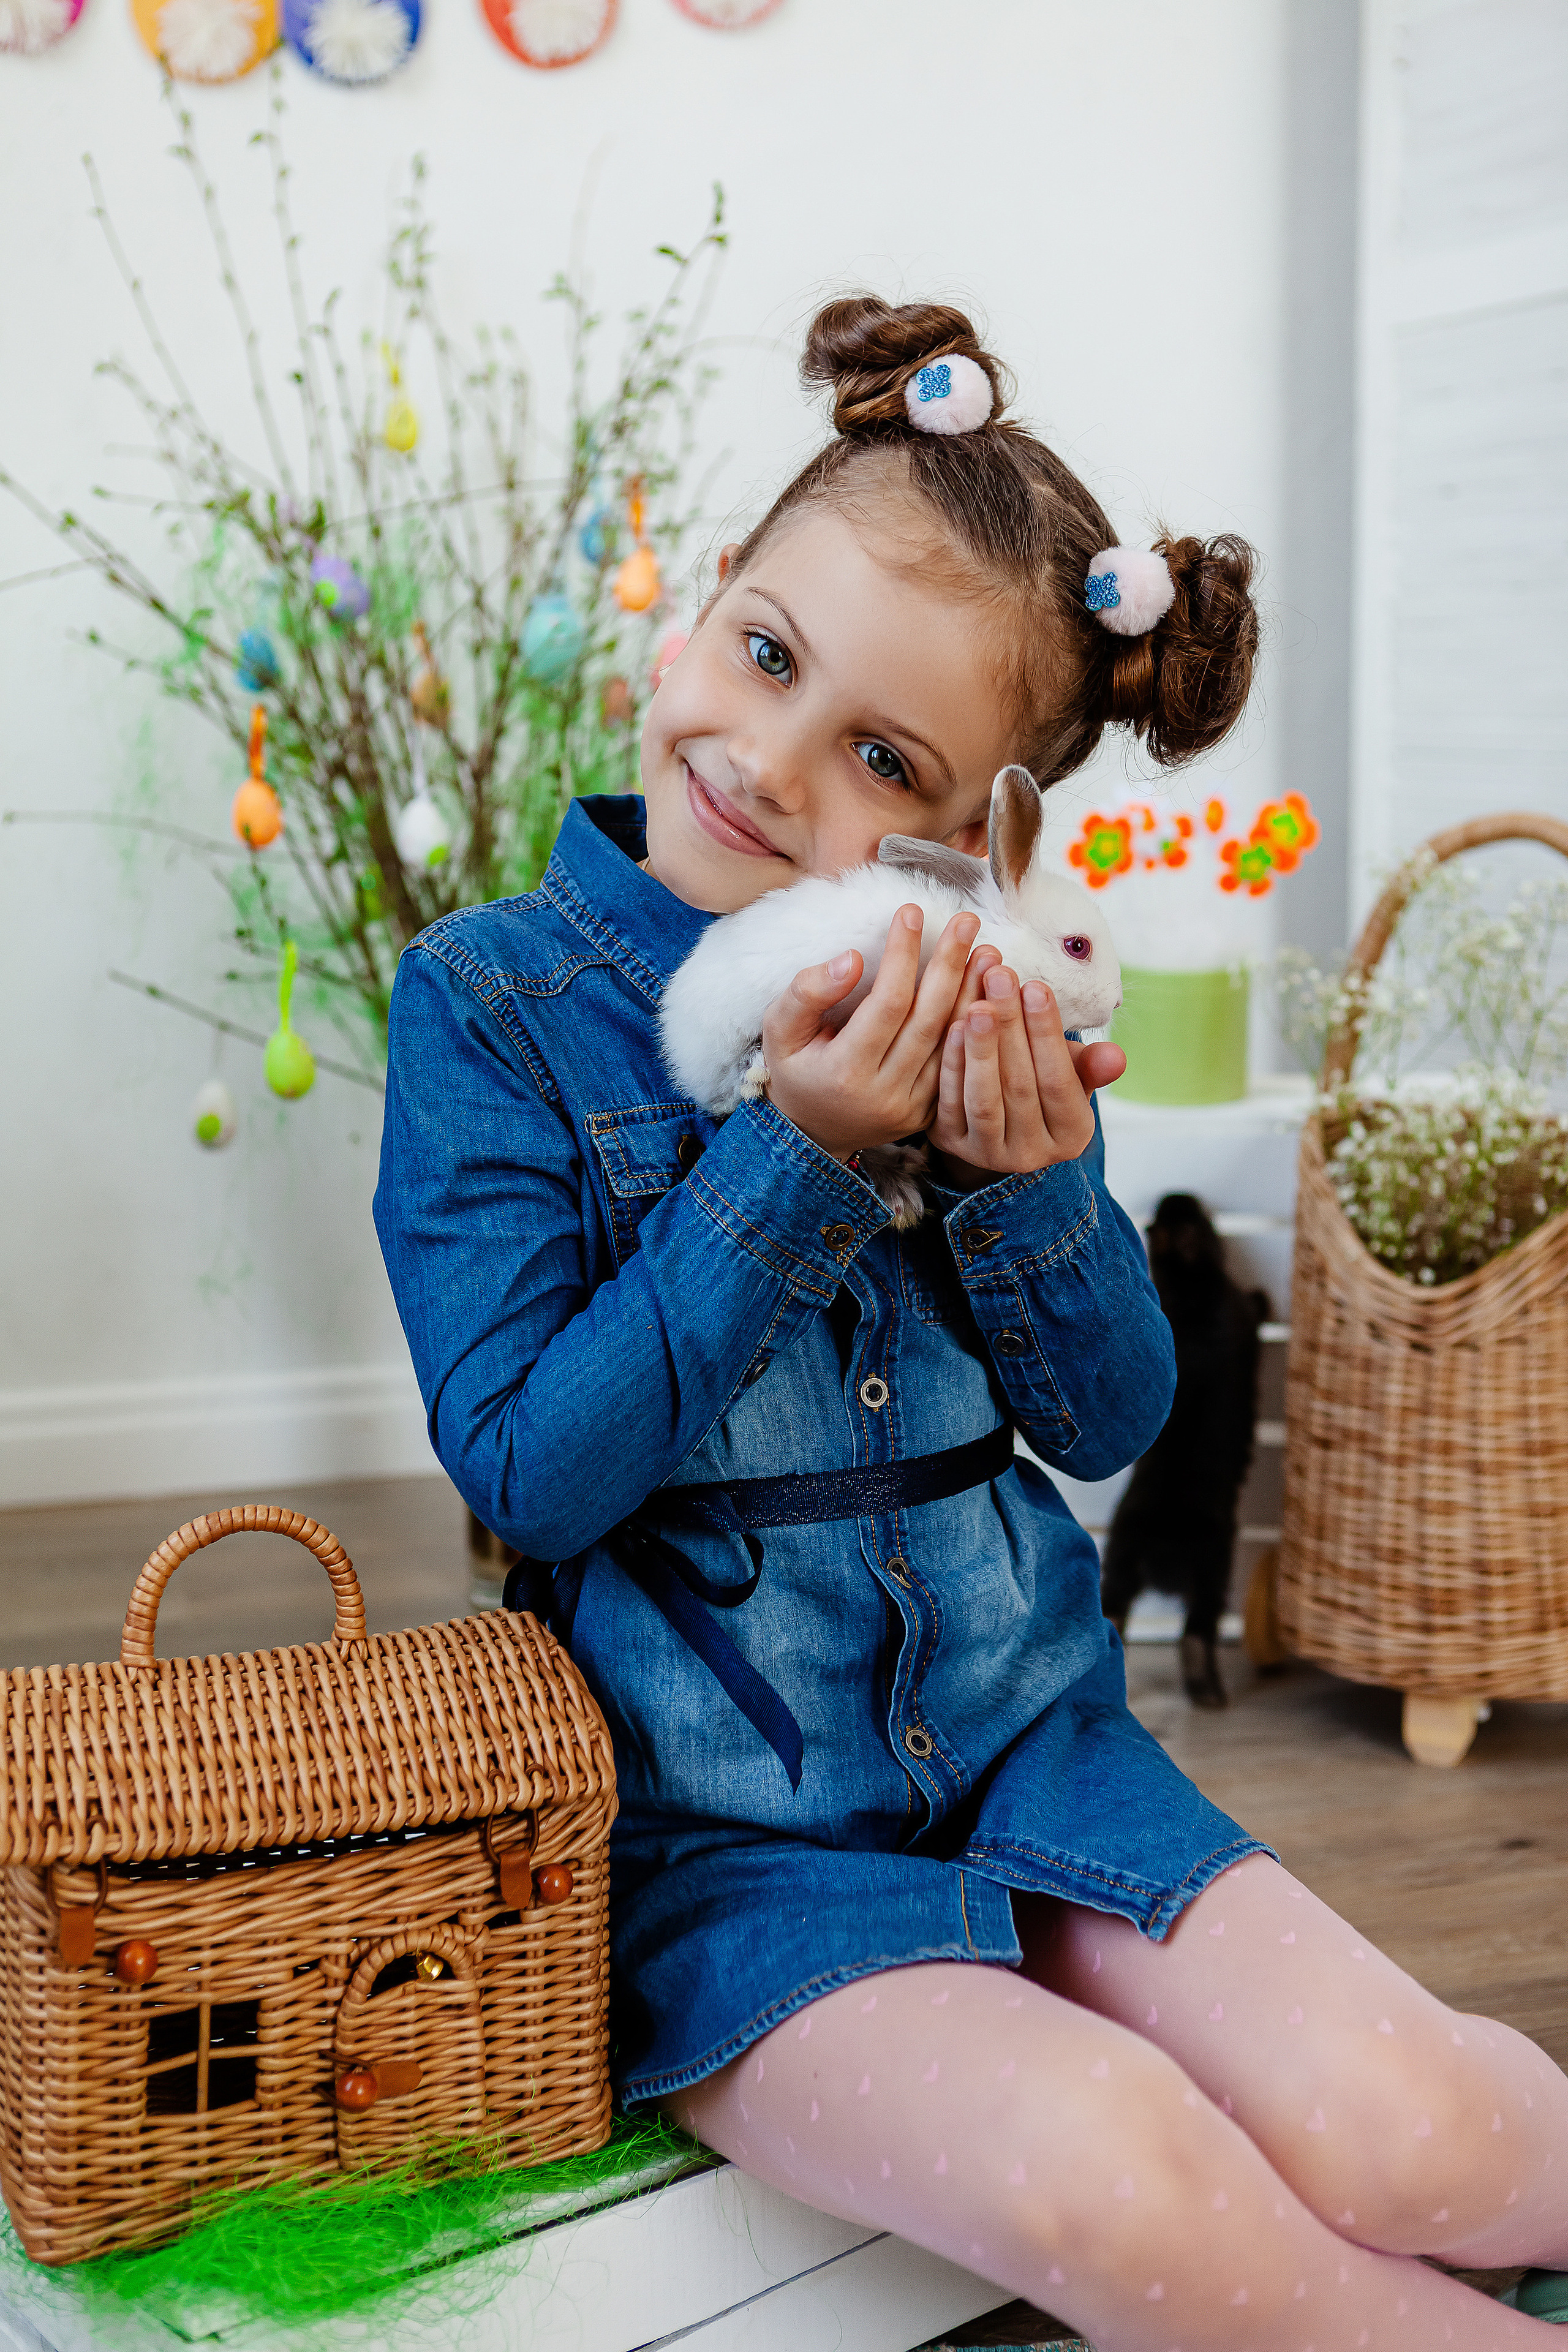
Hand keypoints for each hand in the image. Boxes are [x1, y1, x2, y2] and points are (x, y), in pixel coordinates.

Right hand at [762, 906, 981, 1157]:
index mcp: (845, 1072)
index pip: (887, 1003)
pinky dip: (975, 1027)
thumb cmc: (794, 1069)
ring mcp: (911, 1108)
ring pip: (951, 1044)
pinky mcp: (928, 1114)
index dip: (904, 956)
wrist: (810, 1133)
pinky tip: (987, 993)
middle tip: (967, 921)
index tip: (911, 913)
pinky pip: (958, 1065)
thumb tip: (854, 959)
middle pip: (928, 1020)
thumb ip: (808, 993)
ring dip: (973, 994)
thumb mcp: (779, 1030)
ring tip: (988, 951)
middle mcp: (884, 1093)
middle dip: (951, 966)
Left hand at [928, 966, 1126, 1190]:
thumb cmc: (1042, 1082)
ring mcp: (989, 1155)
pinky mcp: (952, 1146)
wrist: (999, 1120)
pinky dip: (952, 1065)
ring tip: (978, 1003)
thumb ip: (1091, 1066)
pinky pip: (950, 1104)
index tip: (1035, 986)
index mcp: (1071, 1136)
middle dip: (1010, 1027)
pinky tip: (952, 1027)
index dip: (1047, 1033)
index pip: (1059, 1081)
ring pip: (985, 1098)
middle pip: (1021, 1085)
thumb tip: (1115, 1056)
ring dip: (980, 1047)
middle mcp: (1032, 1154)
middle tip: (1000, 977)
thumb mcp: (1073, 1074)